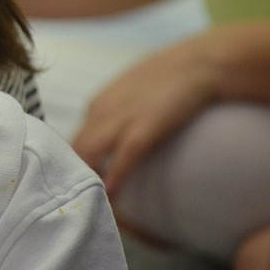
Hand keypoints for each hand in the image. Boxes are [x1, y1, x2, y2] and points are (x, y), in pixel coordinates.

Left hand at [71, 36, 218, 194]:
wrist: (199, 63)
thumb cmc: (168, 80)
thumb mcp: (130, 96)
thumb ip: (116, 116)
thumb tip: (112, 142)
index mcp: (96, 107)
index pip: (71, 142)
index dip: (70, 166)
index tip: (74, 186)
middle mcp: (101, 113)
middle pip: (74, 151)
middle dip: (71, 177)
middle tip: (74, 204)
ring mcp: (121, 119)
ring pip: (90, 154)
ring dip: (87, 181)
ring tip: (87, 206)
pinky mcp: (145, 126)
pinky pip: (123, 156)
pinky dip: (114, 175)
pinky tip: (111, 195)